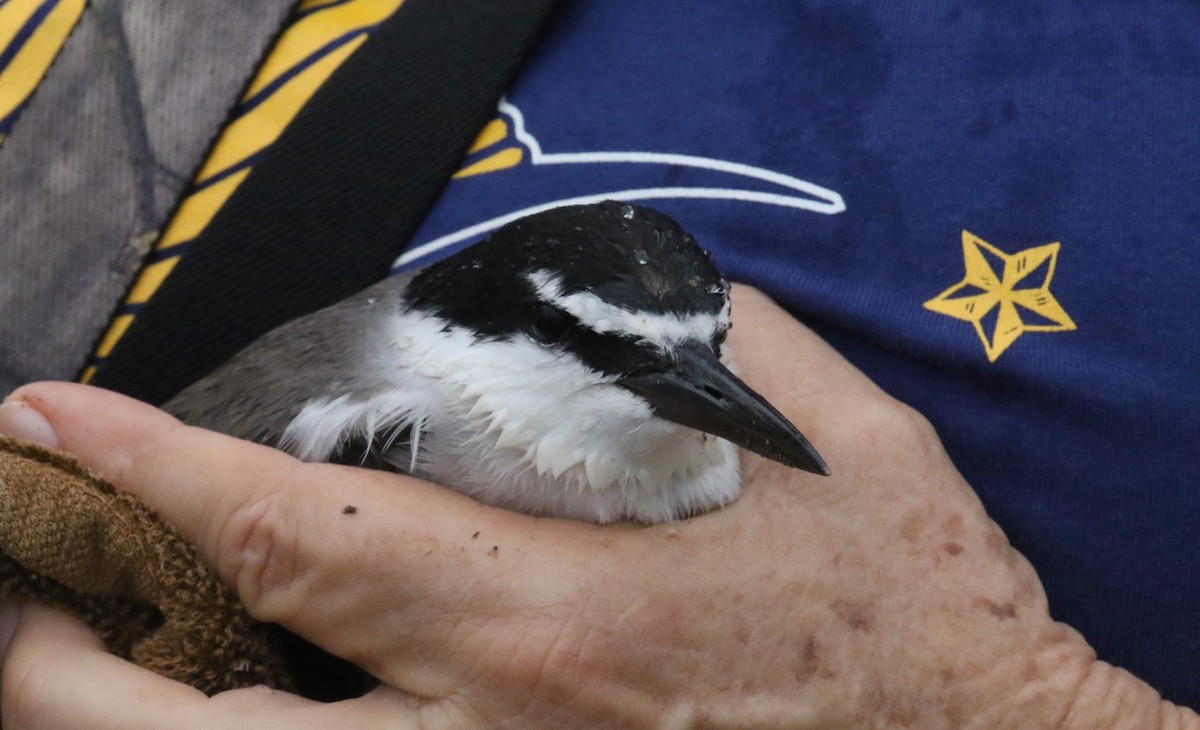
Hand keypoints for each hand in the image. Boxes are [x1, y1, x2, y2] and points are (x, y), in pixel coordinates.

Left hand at [0, 287, 1191, 728]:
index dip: (147, 473)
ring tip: (84, 653)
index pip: (294, 533)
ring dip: (138, 725)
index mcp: (549, 619)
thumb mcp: (837, 444)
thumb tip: (641, 290)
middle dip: (67, 663)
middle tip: (21, 584)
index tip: (51, 419)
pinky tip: (255, 706)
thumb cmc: (911, 615)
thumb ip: (722, 345)